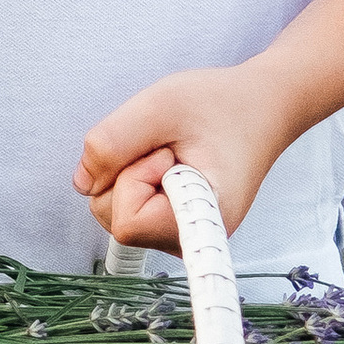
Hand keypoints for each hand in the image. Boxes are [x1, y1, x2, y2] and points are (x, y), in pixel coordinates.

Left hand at [72, 64, 292, 252]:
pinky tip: (167, 159)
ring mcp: (178, 234)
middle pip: (112, 216)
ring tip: (170, 150)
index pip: (126, 223)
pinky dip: (134, 175)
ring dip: (128, 170)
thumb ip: (112, 143)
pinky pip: (125, 203)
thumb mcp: (159, 105)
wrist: (260, 106)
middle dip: (127, 171)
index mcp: (201, 220)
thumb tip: (83, 182)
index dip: (132, 179)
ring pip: (114, 210)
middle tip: (168, 146)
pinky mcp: (169, 222)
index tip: (167, 152)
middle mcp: (189, 238)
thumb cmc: (221, 104)